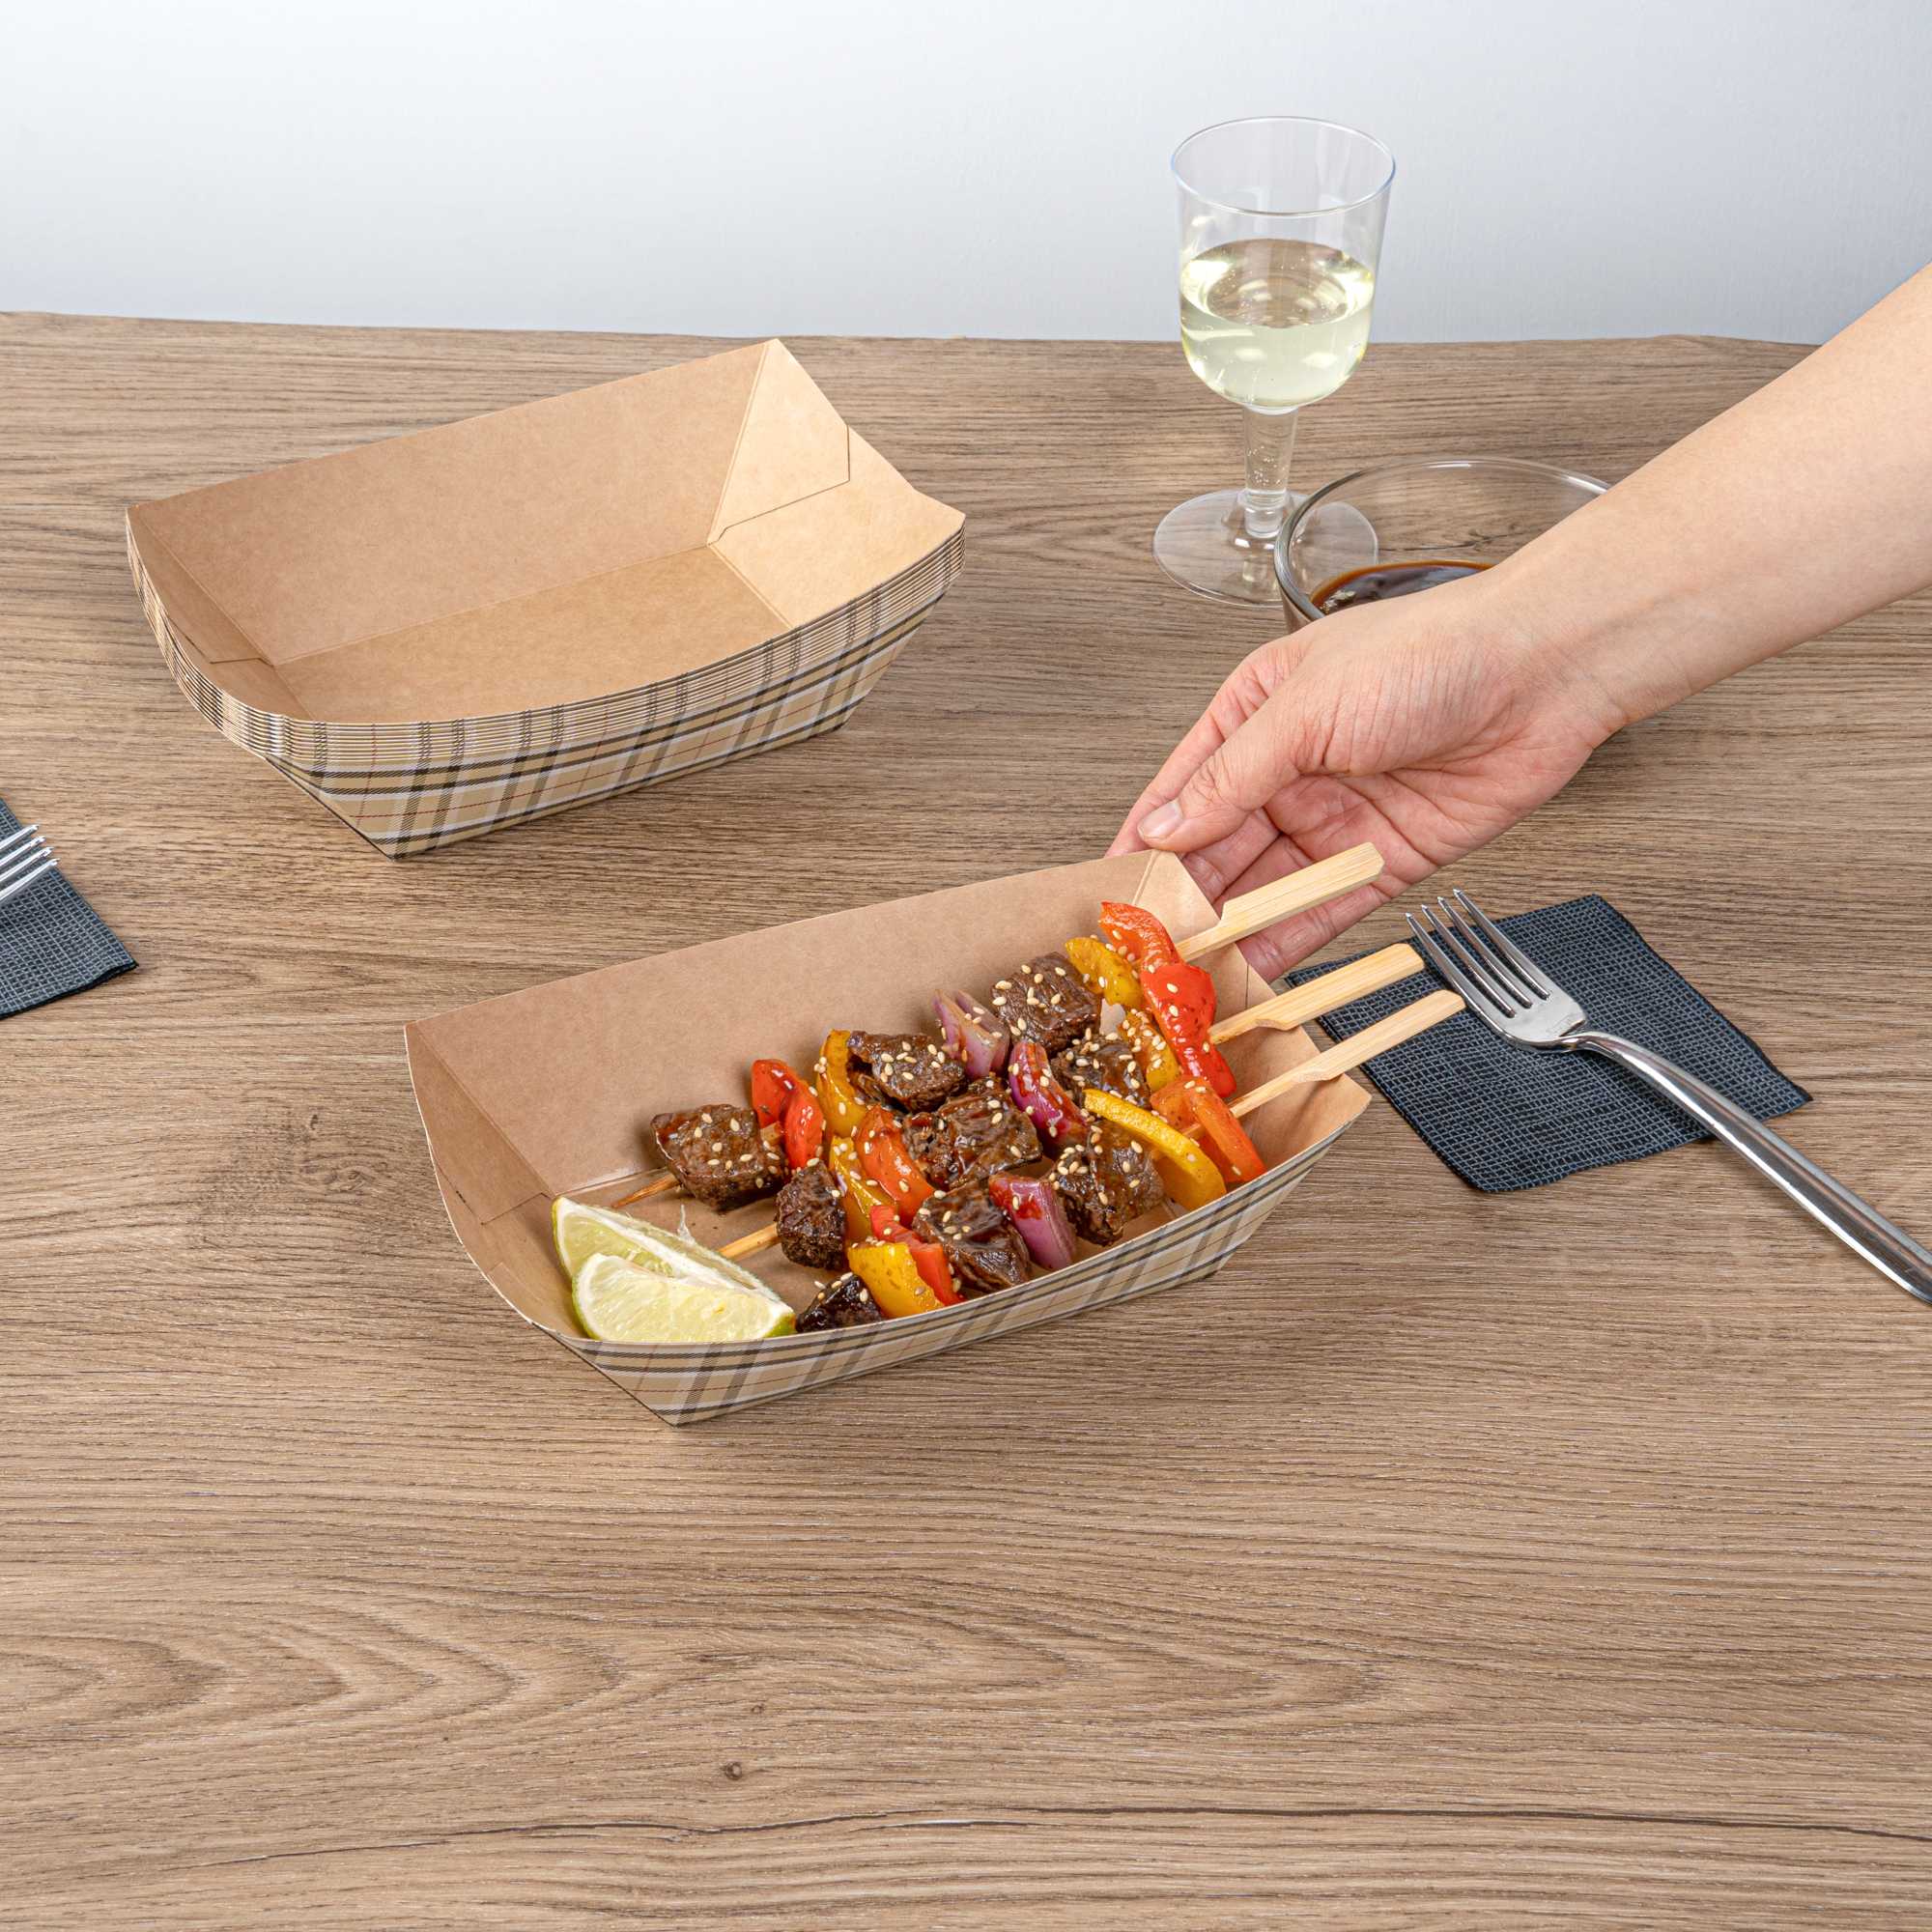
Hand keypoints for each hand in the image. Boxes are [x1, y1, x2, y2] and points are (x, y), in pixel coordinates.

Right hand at [1109, 577, 1620, 976]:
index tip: (1109, 892)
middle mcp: (1288, 770)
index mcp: (1254, 715)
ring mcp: (1334, 820)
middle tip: (1145, 948)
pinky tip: (1254, 970)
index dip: (1141, 843)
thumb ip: (1230, 777)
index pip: (1180, 792)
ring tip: (1189, 972)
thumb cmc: (1429, 653)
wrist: (1542, 672)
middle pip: (1217, 849)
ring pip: (1266, 888)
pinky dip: (1290, 943)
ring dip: (1230, 929)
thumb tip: (1161, 828)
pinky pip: (1324, 912)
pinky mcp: (1382, 862)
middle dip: (1183, 898)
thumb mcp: (1306, 708)